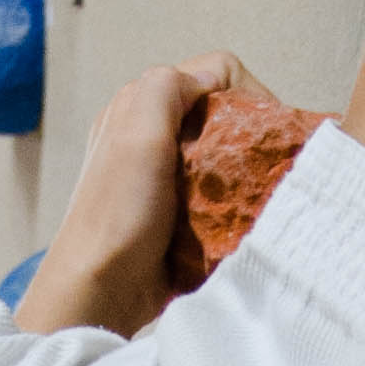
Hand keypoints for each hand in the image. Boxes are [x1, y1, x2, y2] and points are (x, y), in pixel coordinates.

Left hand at [9, 52, 256, 335]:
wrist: (98, 291)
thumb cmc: (116, 215)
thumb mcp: (138, 133)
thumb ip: (168, 87)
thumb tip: (212, 78)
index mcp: (140, 106)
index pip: (216, 74)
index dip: (249, 94)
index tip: (266, 133)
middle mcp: (150, 135)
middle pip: (223, 115)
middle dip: (248, 138)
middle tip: (257, 169)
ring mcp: (163, 177)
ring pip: (225, 156)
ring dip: (242, 175)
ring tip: (245, 198)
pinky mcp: (175, 214)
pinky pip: (218, 196)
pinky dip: (232, 205)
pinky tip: (230, 222)